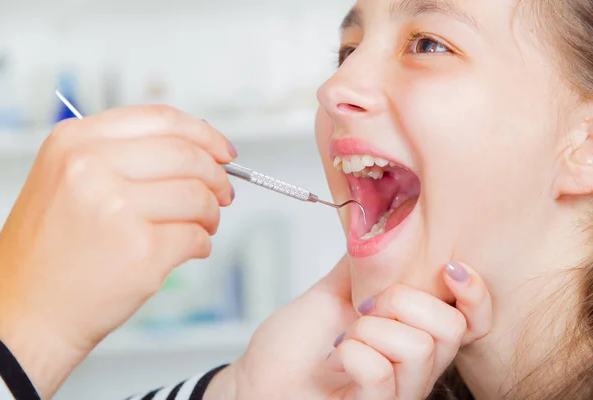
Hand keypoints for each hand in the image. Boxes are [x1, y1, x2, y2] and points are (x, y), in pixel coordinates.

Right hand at [0, 106, 235, 398]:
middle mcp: (92, 168)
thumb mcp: (70, 179)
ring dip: (211, 214)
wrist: (27, 311)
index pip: (162, 119)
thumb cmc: (52, 250)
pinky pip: (196, 236)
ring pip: (198, 196)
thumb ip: (128, 156)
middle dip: (217, 177)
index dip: (204, 134)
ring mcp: (117, 209)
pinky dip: (202, 244)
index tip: (223, 151)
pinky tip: (190, 249)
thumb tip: (199, 150)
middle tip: (224, 194)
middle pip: (188, 156)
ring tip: (202, 226)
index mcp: (76, 142)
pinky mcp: (140, 251)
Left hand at [208, 258, 491, 399]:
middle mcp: (414, 364)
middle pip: (452, 327)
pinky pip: (382, 373)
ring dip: (371, 331)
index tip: (451, 269)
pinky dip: (354, 354)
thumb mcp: (330, 292)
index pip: (471, 320)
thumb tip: (382, 226)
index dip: (475, 295)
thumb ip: (362, 267)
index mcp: (410, 332)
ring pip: (420, 347)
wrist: (258, 382)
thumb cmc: (291, 347)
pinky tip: (339, 357)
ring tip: (346, 339)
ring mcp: (399, 391)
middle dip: (404, 302)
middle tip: (366, 308)